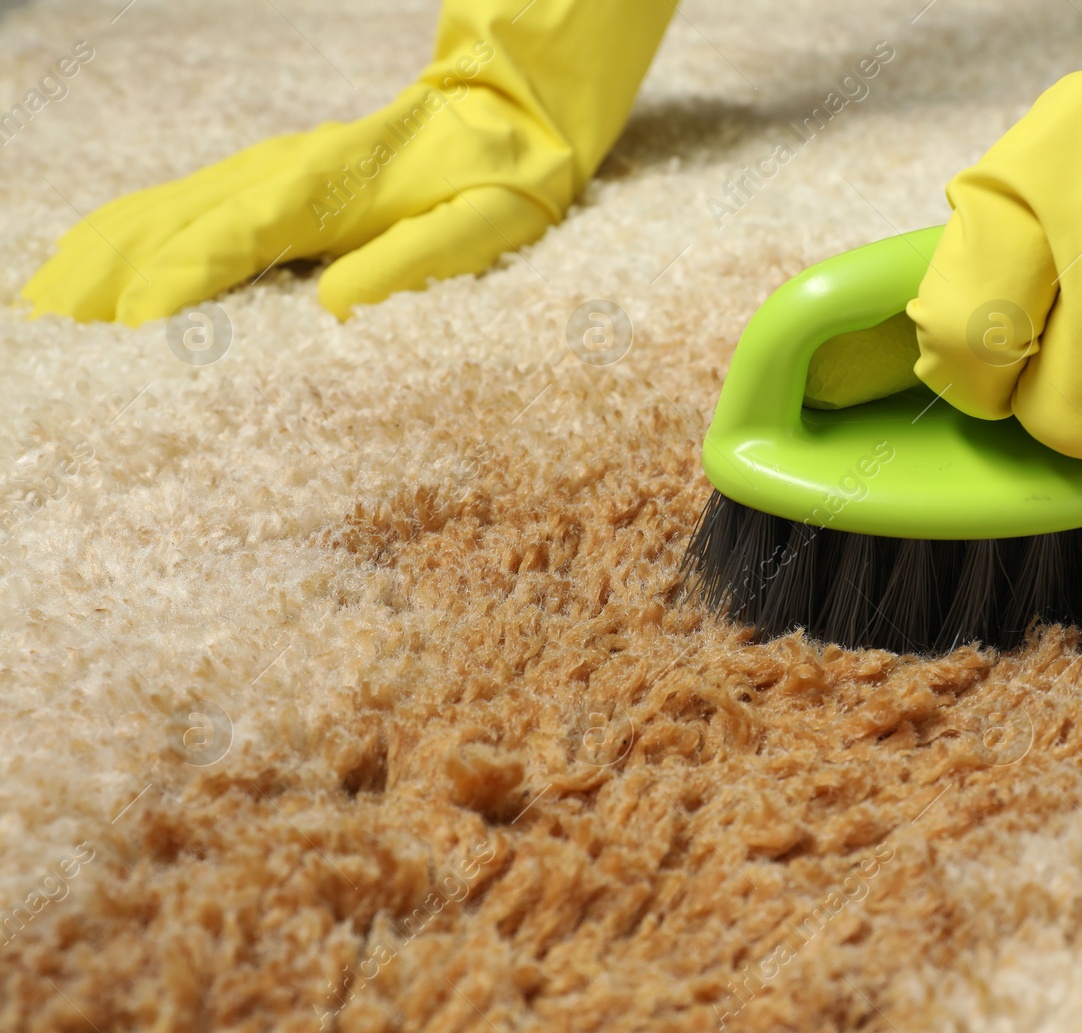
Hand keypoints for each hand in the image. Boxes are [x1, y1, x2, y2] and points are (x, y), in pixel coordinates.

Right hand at [22, 0, 673, 324]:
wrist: (504, 113)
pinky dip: (119, 237)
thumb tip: (338, 305)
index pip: (235, 239)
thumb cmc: (498, 180)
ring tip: (45, 312)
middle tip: (58, 339)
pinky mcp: (262, 180)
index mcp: (328, 190)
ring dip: (99, 261)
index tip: (134, 332)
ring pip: (159, 214)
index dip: (183, 285)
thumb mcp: (486, 225)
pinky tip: (84, 264)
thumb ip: (416, 261)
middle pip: (173, 226)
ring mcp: (262, 172)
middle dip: (112, 282)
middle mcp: (278, 175)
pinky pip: (173, 206)